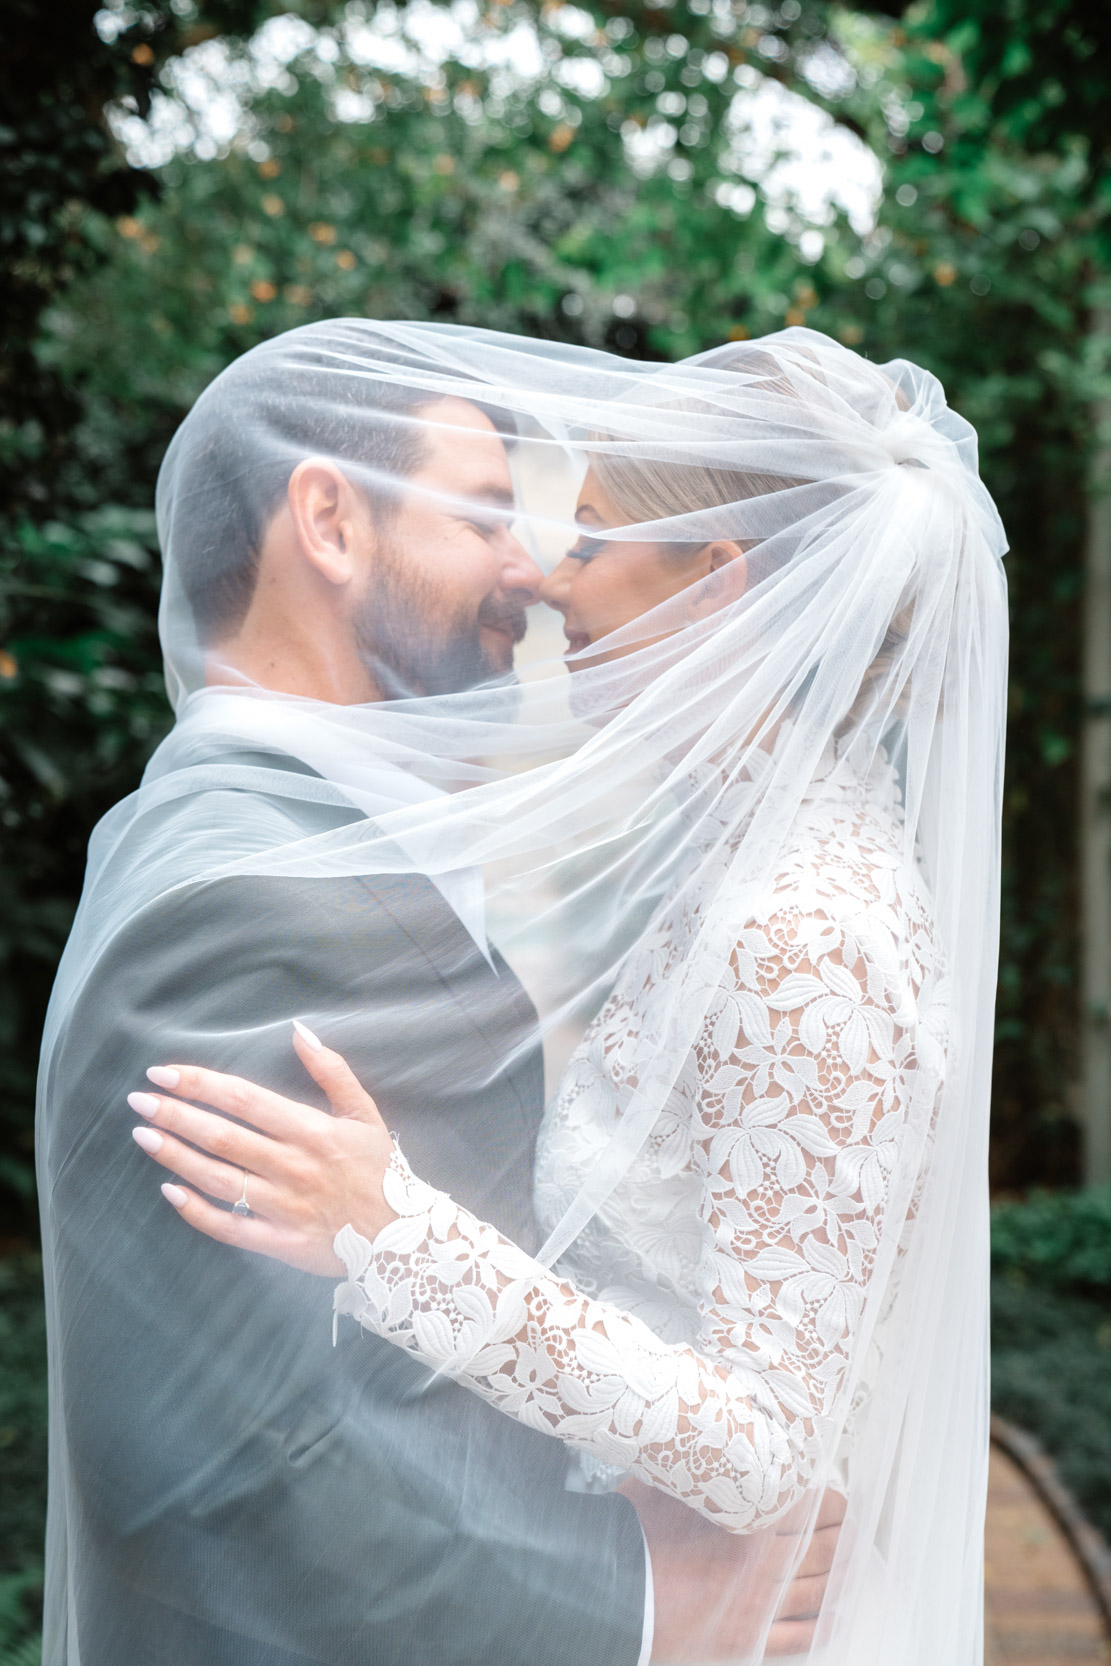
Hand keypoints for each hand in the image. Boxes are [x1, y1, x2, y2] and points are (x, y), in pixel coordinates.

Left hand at [127, 1023, 397, 1274]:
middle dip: (175, 1116)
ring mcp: (283, 1206)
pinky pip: (229, 1226)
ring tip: (144, 1137)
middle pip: (222, 1136)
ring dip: (176, 1157)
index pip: (244, 1099)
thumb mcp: (364, 1113)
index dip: (200, 1084)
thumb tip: (300, 1031)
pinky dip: (196, 1212)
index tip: (164, 1073)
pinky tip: (170, 1192)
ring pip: (218, 1179)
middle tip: (139, 1102)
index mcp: (312, 1130)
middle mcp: (293, 1166)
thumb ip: (332, 1070)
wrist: (403, 1238)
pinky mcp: (279, 1241)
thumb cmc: (380, 1171)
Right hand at [619, 1478, 845, 1661]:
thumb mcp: (674, 1484)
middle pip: (824, 1549)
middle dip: (843, 1537)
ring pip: (819, 1590)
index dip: (830, 1502)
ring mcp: (759, 1606)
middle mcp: (764, 1565)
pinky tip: (834, 1616)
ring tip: (851, 1564)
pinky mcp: (748, 1639)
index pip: (811, 1507)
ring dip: (840, 1575)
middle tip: (851, 1528)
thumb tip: (724, 1446)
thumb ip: (707, 1470)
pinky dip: (823, 1626)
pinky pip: (801, 1637)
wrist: (613, 1591)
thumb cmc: (636, 1532)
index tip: (834, 1498)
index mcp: (750, 1521)